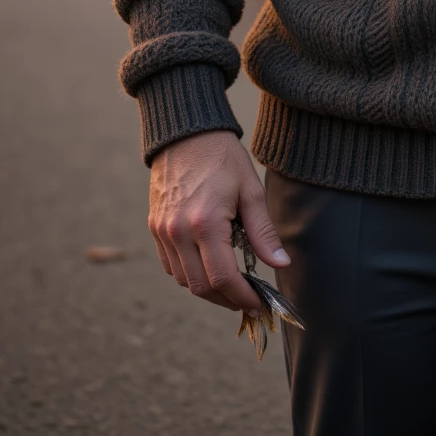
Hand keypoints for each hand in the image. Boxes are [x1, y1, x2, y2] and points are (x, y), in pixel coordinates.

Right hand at [149, 130, 290, 313]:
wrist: (186, 133)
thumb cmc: (223, 157)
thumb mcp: (251, 190)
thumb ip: (263, 232)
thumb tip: (281, 264)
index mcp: (205, 223)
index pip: (223, 278)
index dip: (243, 297)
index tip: (258, 303)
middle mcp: (178, 232)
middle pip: (201, 287)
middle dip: (226, 299)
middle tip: (248, 299)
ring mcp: (163, 231)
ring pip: (183, 280)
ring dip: (207, 289)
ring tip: (232, 284)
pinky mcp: (155, 227)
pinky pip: (170, 266)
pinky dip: (189, 274)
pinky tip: (209, 266)